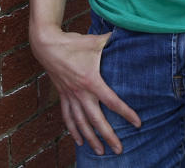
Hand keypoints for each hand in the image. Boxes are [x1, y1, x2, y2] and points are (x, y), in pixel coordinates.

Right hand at [31, 26, 140, 155]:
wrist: (46, 44)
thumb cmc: (72, 43)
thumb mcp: (94, 41)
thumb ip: (111, 40)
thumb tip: (127, 33)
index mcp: (91, 80)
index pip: (112, 101)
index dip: (126, 113)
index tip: (137, 123)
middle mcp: (80, 92)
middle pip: (96, 120)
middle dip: (108, 136)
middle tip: (119, 150)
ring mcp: (70, 95)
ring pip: (81, 123)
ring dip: (91, 138)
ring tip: (100, 152)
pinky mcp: (62, 95)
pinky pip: (67, 116)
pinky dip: (73, 130)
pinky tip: (79, 141)